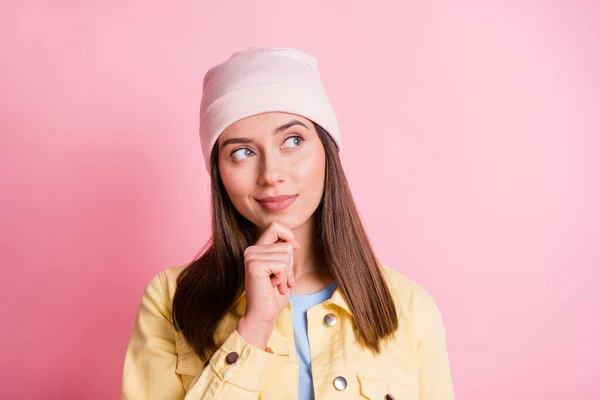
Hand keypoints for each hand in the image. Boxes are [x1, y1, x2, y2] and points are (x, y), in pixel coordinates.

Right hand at [236, 221, 298, 348]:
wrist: (263, 314)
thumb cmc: (274, 295)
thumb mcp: (284, 269)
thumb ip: (285, 253)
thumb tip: (293, 243)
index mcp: (257, 248)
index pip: (275, 226)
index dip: (289, 235)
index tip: (295, 248)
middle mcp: (251, 249)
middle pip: (287, 244)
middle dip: (290, 265)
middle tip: (281, 281)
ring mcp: (251, 256)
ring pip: (286, 254)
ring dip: (287, 273)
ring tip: (276, 284)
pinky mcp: (254, 265)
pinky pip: (282, 264)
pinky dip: (283, 277)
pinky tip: (273, 285)